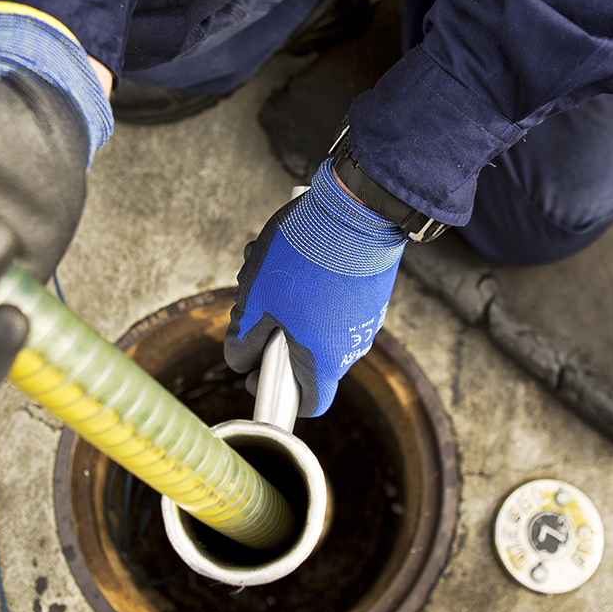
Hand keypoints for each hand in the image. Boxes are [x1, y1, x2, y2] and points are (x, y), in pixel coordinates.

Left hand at [224, 159, 405, 416]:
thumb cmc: (302, 257)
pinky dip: (310, 287)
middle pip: (305, 356)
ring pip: (315, 323)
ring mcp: (366, 318)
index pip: (308, 402)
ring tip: (268, 266)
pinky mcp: (371, 291)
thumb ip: (244, 339)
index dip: (275, 393)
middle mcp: (352, 345)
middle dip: (272, 332)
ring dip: (287, 303)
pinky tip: (292, 255)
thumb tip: (241, 358)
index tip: (256, 373)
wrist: (357, 208)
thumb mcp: (256, 299)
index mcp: (324, 359)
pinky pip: (333, 302)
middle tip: (254, 301)